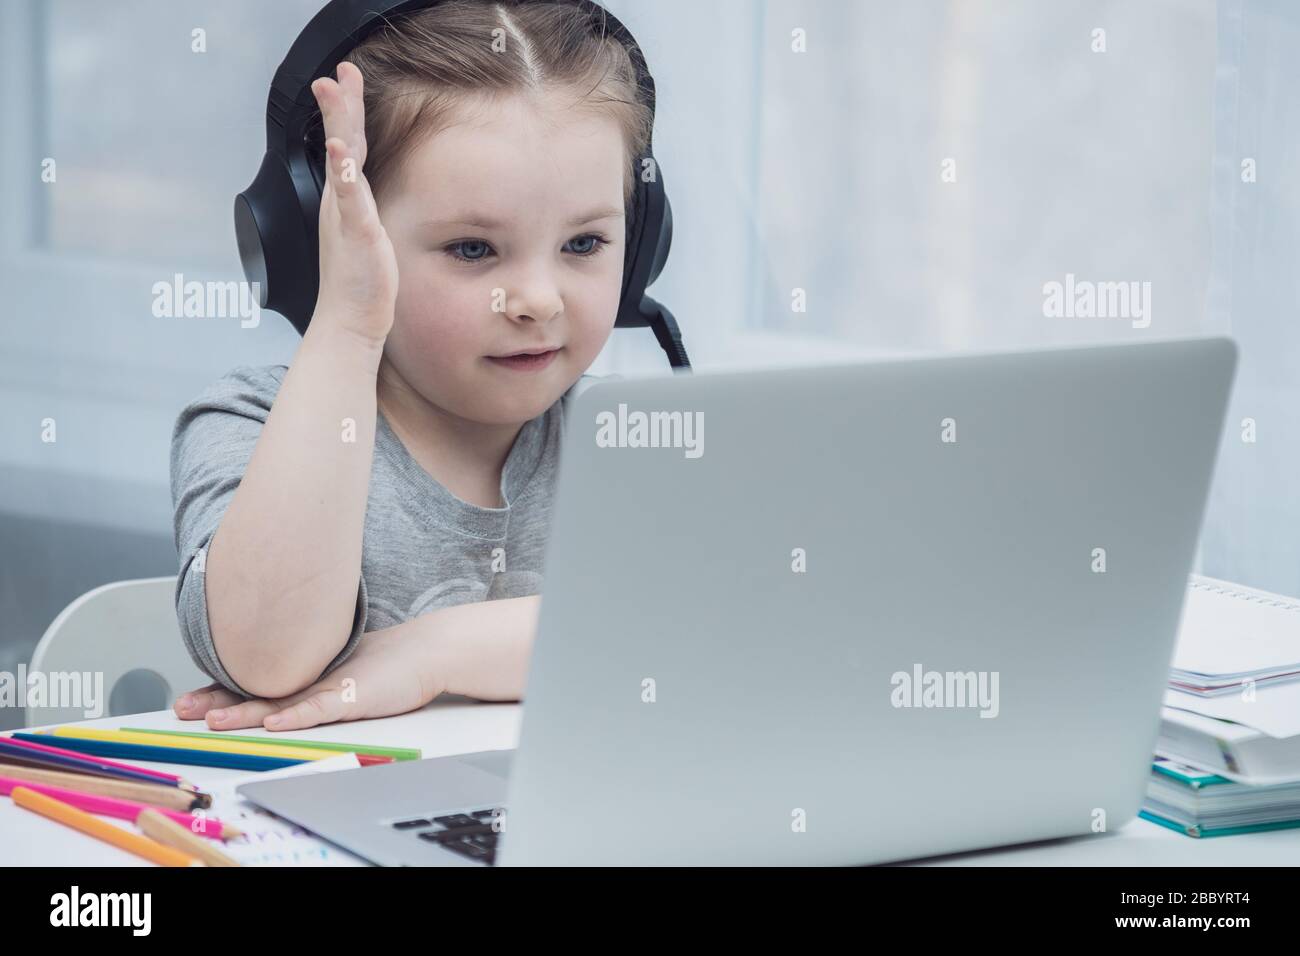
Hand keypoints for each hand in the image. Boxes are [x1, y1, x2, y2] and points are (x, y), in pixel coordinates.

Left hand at [172, 621, 448, 731]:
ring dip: (244, 712)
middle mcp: (309, 677)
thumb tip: (279, 695)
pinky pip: (319, 709)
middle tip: (182, 708)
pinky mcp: (352, 696)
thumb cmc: (388, 663)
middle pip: (255, 689)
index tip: (189, 699)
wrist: (426, 651)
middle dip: (216, 700)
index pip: (255, 682)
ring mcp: (329, 686)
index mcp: (304, 673)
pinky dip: (295, 716)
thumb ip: (311, 679)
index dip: (220, 690)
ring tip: (213, 719)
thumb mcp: (340, 672)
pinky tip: (275, 722)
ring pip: (279, 701)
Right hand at [309, 60, 398, 346]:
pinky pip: (350, 199)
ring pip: (343, 161)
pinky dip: (344, 172)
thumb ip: (364, 211)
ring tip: (333, 91)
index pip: (347, 146)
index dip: (346, 111)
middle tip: (335, 71)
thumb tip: (368, 198)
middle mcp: (339, 204)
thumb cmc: (359, 283)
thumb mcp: (364, 236)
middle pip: (340, 141)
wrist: (350, 321)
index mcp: (344, 201)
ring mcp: (345, 217)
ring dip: (339, 123)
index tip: (345, 78)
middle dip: (338, 103)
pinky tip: (343, 150)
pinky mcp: (357, 234)